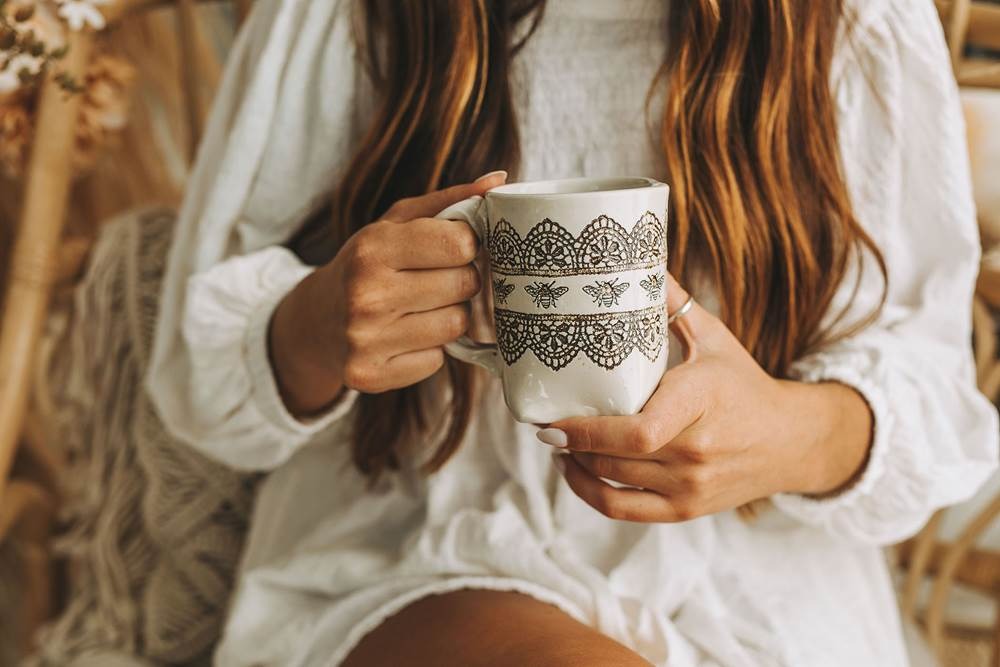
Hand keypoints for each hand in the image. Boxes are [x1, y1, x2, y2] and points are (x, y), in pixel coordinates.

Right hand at [270, 171, 507, 415]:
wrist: (317, 321)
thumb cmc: (369, 263)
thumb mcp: (398, 222)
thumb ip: (450, 201)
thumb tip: (500, 181)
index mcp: (373, 248)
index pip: (460, 243)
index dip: (466, 245)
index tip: (453, 248)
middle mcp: (366, 295)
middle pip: (464, 285)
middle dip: (461, 280)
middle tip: (438, 280)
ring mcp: (366, 340)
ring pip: (456, 325)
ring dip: (449, 315)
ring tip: (423, 307)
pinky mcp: (371, 375)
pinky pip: (437, 361)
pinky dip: (430, 349)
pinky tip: (406, 336)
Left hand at [541, 273, 873, 522]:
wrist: (791, 441)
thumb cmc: (744, 384)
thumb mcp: (715, 337)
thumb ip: (673, 303)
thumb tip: (635, 261)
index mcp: (701, 401)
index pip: (637, 431)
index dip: (585, 433)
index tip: (550, 421)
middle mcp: (697, 451)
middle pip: (613, 457)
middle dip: (568, 443)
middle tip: (542, 421)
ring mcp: (691, 486)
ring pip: (612, 482)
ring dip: (574, 465)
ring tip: (556, 442)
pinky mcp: (686, 510)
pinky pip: (623, 511)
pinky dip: (590, 494)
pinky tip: (575, 471)